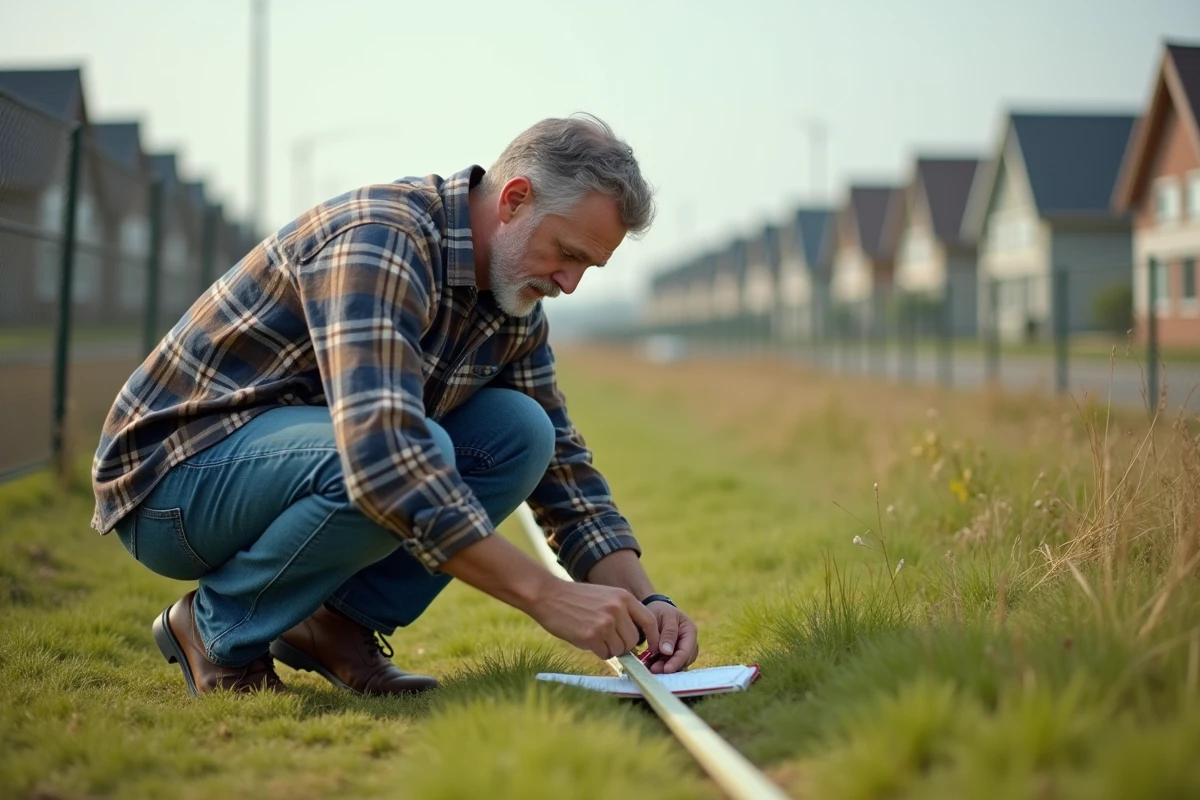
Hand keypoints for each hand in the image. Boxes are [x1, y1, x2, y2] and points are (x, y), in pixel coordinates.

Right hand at [529, 580, 660, 659]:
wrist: (549, 595)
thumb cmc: (576, 598)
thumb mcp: (605, 596)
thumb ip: (623, 612)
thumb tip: (637, 639)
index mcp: (624, 597)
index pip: (649, 621)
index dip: (654, 638)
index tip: (654, 648)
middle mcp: (617, 609)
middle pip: (633, 641)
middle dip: (622, 645)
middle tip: (607, 639)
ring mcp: (605, 623)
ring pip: (619, 650)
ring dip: (609, 649)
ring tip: (594, 636)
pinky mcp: (592, 636)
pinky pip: (605, 654)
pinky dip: (598, 651)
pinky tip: (586, 638)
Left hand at [644, 601, 698, 673]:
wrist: (654, 609)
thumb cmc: (661, 611)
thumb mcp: (665, 617)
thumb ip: (668, 633)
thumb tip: (667, 652)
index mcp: (690, 631)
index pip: (686, 650)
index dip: (677, 662)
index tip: (666, 669)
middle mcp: (689, 643)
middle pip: (683, 660)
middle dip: (669, 667)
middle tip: (654, 670)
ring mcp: (681, 649)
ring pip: (675, 664)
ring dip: (663, 667)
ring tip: (649, 668)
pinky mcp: (672, 655)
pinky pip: (668, 663)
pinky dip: (659, 665)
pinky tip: (649, 665)